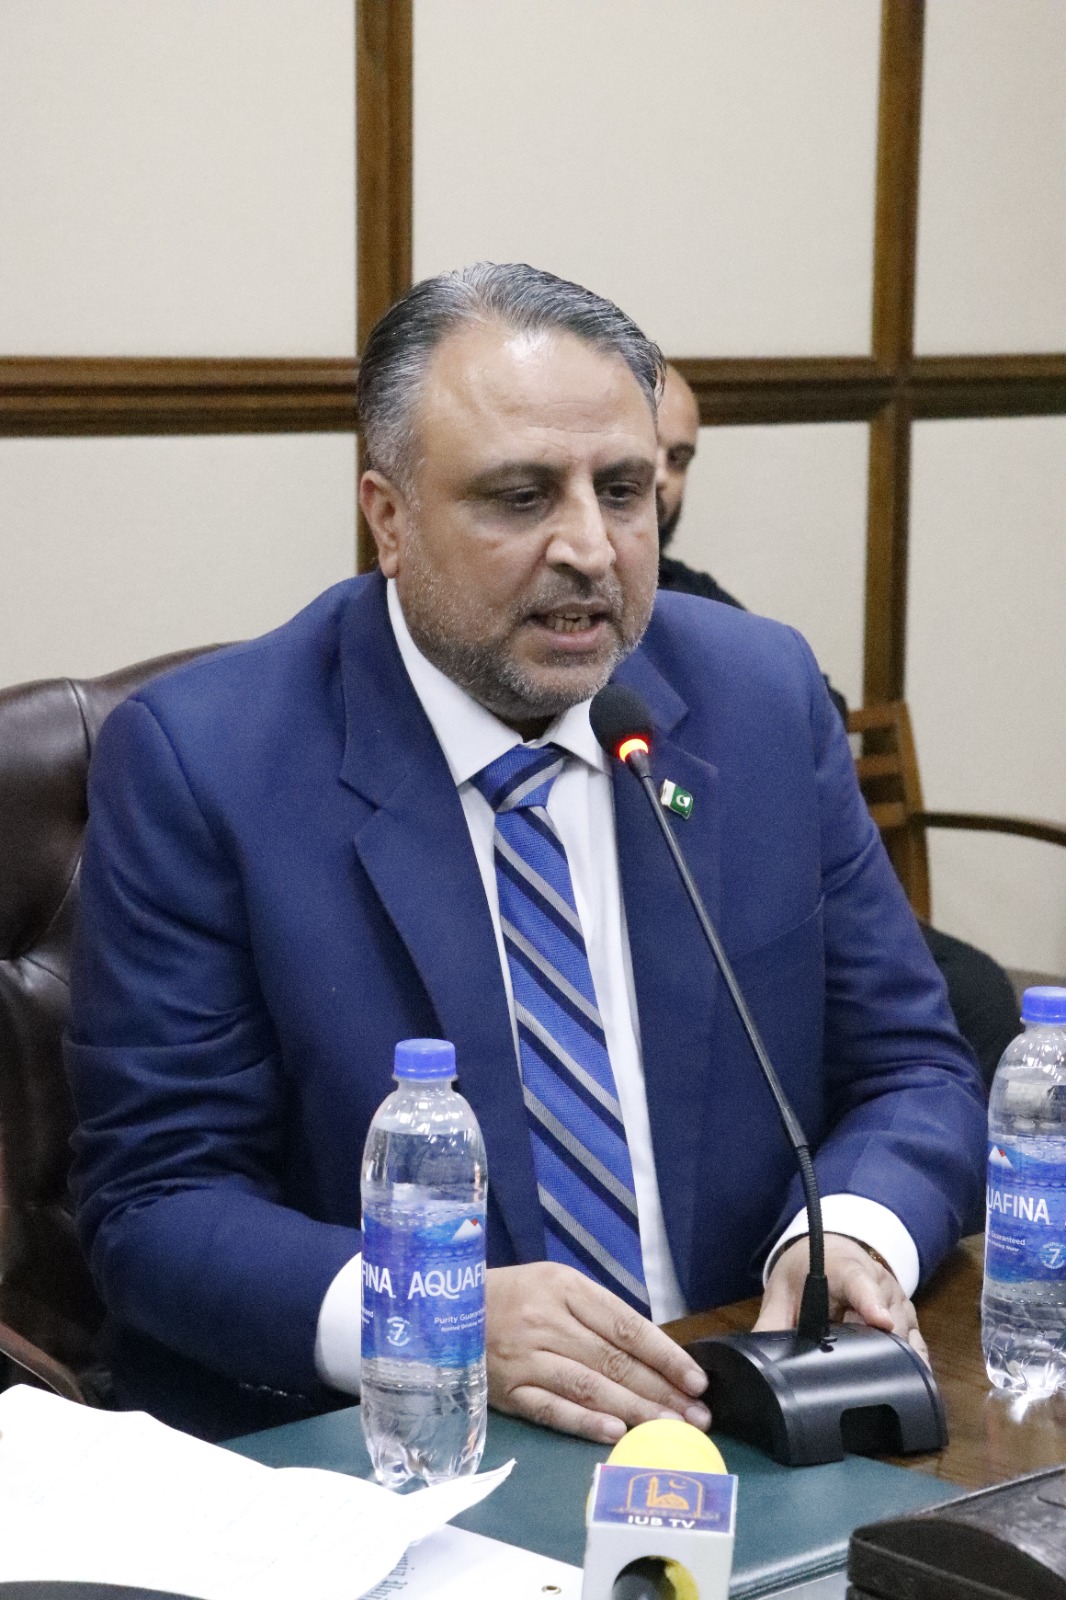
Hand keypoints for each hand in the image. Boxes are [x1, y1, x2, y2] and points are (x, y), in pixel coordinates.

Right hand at [485, 1263, 710, 1443]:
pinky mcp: (509, 1390)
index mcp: (565, 1288)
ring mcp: (526, 1357)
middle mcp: (548, 1322)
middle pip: (613, 1361)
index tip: (696, 1380)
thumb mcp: (554, 1284)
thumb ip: (596, 1313)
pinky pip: (552, 1409)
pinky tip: (616, 1434)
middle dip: (661, 1391)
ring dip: (635, 1411)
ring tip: (670, 1429)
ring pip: (589, 1388)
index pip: (626, 1325)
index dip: (665, 1355)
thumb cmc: (513, 1295)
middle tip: (696, 1417)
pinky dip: (584, 1423)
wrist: (444, 1308)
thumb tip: (651, 1350)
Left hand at [753, 1233, 928, 1364]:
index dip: (870, 1302)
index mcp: (846, 1269)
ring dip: (890, 1358)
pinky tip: (903, 1384)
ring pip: (906, 1335)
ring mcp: (899, 1301)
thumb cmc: (807, 1271)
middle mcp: (880, 1282)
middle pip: (888, 1320)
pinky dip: (910, 1364)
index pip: (861, 1282)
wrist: (832, 1252)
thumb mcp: (783, 1293)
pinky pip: (917, 1345)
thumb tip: (757, 1358)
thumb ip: (772, 1324)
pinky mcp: (909, 1319)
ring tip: (867, 1375)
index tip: (881, 1321)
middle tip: (853, 1367)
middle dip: (875, 1346)